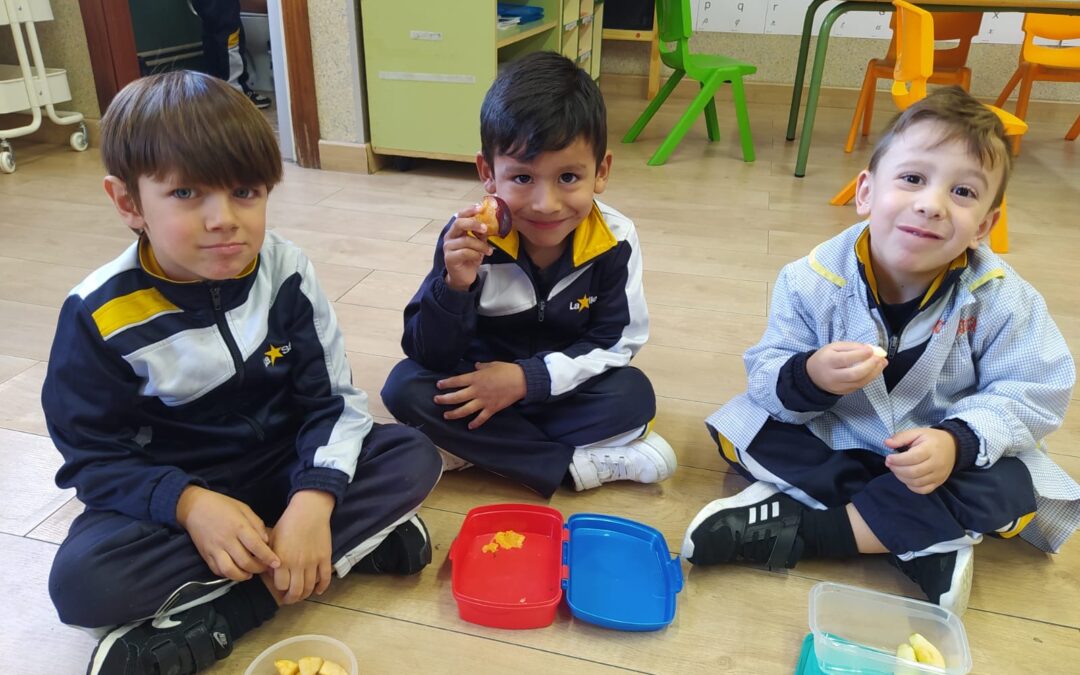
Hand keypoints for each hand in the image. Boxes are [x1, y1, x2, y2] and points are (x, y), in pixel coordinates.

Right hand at [177, 485, 280, 581]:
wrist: (194, 507)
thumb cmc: (222, 505)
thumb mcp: (243, 508)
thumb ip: (256, 524)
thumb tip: (266, 541)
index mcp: (238, 526)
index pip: (256, 546)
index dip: (268, 557)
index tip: (277, 563)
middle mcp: (226, 540)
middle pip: (245, 561)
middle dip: (258, 568)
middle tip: (265, 568)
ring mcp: (214, 549)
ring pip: (230, 570)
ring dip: (242, 576)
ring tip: (250, 574)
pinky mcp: (205, 555)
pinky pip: (217, 570)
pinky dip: (228, 575)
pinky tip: (236, 571)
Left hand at [269, 489, 334, 603]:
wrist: (309, 511)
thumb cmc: (288, 523)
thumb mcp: (272, 540)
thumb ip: (270, 558)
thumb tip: (271, 573)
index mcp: (282, 560)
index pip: (280, 585)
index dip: (279, 589)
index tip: (279, 589)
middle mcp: (297, 564)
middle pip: (296, 591)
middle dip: (291, 598)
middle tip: (289, 599)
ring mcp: (313, 562)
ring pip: (310, 587)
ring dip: (305, 595)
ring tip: (301, 595)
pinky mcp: (325, 558)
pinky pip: (325, 578)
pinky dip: (322, 587)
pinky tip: (317, 590)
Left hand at [435, 361, 525, 428]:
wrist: (522, 380)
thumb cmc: (507, 370)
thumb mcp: (492, 364)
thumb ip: (482, 366)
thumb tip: (476, 366)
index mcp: (476, 378)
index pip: (456, 381)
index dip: (446, 383)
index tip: (438, 385)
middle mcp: (477, 390)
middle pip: (456, 397)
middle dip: (444, 400)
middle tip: (436, 400)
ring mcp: (484, 401)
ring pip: (465, 410)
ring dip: (454, 413)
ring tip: (446, 415)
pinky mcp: (492, 408)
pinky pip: (481, 418)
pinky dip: (475, 423)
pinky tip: (469, 426)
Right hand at [443, 204, 495, 291]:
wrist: (463, 276)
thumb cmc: (470, 257)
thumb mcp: (478, 243)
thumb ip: (481, 233)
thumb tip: (490, 222)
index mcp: (456, 230)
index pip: (460, 215)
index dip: (469, 210)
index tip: (481, 207)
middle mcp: (450, 236)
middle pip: (459, 223)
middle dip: (473, 224)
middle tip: (485, 228)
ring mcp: (448, 247)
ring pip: (466, 240)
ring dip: (480, 245)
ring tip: (488, 250)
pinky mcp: (450, 258)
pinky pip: (465, 252)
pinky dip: (476, 254)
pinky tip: (480, 257)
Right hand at [806, 341, 886, 394]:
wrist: (813, 376)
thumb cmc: (825, 358)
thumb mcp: (833, 347)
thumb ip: (851, 347)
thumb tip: (870, 349)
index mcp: (827, 361)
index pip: (845, 359)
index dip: (860, 355)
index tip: (871, 350)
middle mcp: (832, 376)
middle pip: (853, 374)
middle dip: (870, 366)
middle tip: (880, 358)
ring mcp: (838, 386)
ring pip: (859, 382)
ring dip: (874, 373)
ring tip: (883, 363)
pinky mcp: (844, 392)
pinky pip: (859, 386)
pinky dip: (870, 378)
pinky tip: (876, 370)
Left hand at [884, 428, 956, 494]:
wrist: (953, 446)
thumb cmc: (931, 439)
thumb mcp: (917, 432)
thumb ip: (901, 437)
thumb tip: (887, 443)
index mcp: (930, 449)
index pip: (912, 458)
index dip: (897, 460)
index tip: (888, 458)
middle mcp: (936, 464)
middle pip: (913, 472)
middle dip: (897, 469)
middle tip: (890, 464)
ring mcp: (938, 475)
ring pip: (916, 482)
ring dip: (901, 478)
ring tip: (897, 470)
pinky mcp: (939, 482)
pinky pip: (923, 490)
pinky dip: (911, 486)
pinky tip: (906, 478)